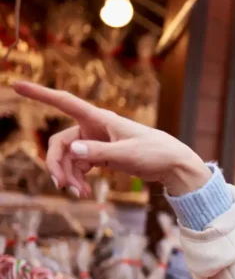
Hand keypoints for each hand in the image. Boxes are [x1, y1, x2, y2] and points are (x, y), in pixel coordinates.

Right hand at [12, 81, 209, 197]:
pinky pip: (79, 165)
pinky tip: (84, 192)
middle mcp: (93, 127)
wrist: (173, 164)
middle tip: (63, 186)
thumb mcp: (127, 154)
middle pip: (60, 143)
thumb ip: (99, 153)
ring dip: (69, 176)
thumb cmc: (154, 152)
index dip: (40, 94)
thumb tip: (72, 151)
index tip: (16, 85)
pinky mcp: (101, 155)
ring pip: (69, 158)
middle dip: (57, 165)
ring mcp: (96, 142)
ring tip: (80, 194)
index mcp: (99, 118)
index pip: (64, 102)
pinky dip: (78, 178)